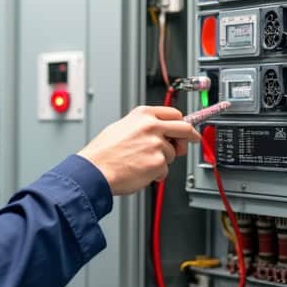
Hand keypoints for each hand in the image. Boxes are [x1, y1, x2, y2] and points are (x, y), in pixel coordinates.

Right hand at [77, 106, 200, 195]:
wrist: (94, 171)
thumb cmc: (103, 153)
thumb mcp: (121, 127)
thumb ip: (143, 126)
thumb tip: (159, 130)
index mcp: (143, 115)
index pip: (174, 114)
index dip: (182, 122)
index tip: (188, 128)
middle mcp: (152, 126)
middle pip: (185, 129)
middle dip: (190, 137)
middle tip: (191, 142)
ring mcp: (157, 145)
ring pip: (172, 154)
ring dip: (162, 160)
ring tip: (141, 162)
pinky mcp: (158, 163)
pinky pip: (165, 170)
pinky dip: (156, 173)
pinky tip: (140, 171)